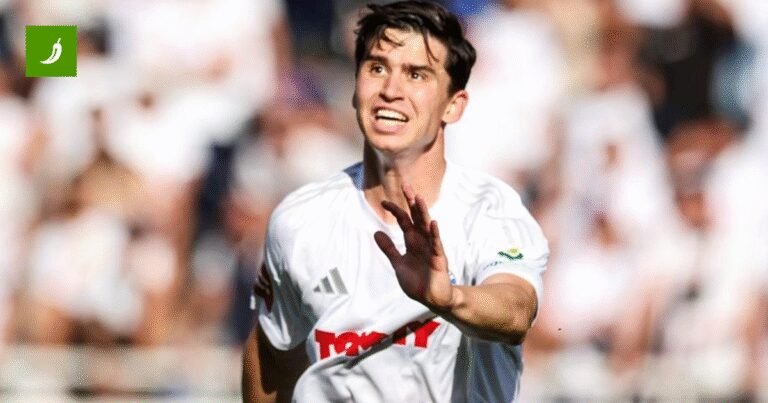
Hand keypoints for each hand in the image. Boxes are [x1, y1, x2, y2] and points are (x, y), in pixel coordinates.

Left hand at [373, 184, 453, 309]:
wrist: (432, 299)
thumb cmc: (418, 282)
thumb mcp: (398, 264)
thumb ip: (389, 248)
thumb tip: (376, 232)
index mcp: (413, 241)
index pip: (404, 221)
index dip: (395, 210)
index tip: (384, 201)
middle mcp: (422, 241)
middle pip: (417, 218)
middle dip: (412, 203)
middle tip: (406, 186)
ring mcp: (432, 248)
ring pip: (427, 227)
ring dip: (423, 213)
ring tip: (419, 199)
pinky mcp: (439, 259)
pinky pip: (436, 244)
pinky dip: (435, 234)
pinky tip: (433, 223)